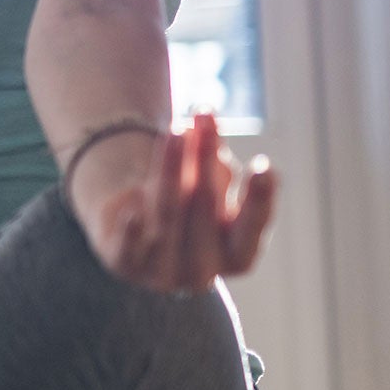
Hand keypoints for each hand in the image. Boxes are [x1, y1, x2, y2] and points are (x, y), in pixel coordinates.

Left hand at [72, 110, 277, 292]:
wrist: (130, 223)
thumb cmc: (184, 199)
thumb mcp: (204, 180)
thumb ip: (212, 163)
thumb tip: (207, 129)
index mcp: (235, 256)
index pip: (252, 230)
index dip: (260, 199)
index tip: (264, 164)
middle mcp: (203, 272)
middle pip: (205, 211)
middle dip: (205, 160)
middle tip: (205, 115)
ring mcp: (163, 274)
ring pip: (168, 216)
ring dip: (172, 168)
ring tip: (175, 129)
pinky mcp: (125, 268)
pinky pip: (128, 252)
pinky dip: (132, 232)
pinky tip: (133, 210)